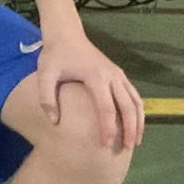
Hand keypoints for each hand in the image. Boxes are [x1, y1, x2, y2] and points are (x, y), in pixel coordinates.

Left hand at [32, 26, 145, 150]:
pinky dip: (137, 111)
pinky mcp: (119, 74)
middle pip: (128, 107)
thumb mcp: (44, 74)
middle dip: (130, 129)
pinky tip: (134, 125)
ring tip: (136, 141)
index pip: (106, 108)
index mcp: (95, 76)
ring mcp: (118, 74)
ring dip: (138, 121)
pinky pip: (134, 95)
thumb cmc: (55, 55)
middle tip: (128, 149)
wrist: (66, 34)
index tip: (106, 145)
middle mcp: (112, 76)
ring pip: (136, 101)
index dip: (108, 128)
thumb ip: (46, 97)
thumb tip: (54, 122)